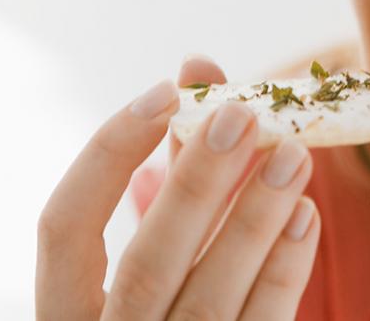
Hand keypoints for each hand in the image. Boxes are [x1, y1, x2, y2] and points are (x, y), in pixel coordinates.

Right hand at [36, 55, 320, 319]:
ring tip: (295, 155)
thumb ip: (179, 169)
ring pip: (208, 299)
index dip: (108, 153)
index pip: (64, 226)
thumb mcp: (163, 244)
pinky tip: (305, 215)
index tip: (164, 92)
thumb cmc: (176, 294)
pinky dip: (282, 271)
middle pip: (145, 263)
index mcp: (69, 308)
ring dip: (254, 219)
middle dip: (196, 183)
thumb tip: (201, 73)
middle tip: (241, 115)